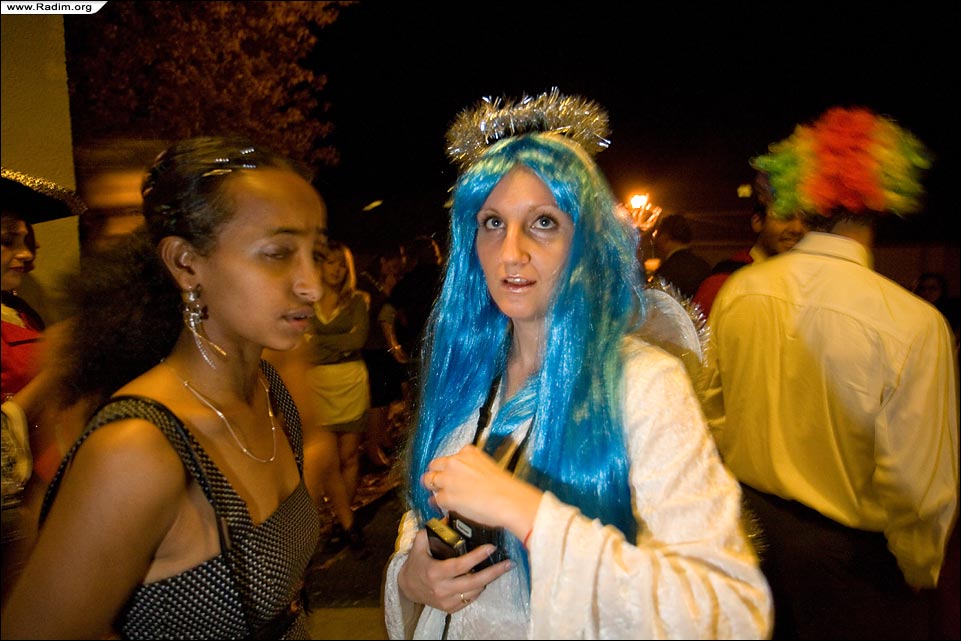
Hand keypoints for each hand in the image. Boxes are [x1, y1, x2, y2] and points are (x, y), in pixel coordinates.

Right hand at [397, 528, 511, 612]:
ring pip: (474, 592)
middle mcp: (441, 589)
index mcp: (435, 572)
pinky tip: (483, 580)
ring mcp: (446, 601)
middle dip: (493, 573)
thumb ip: (432, 530)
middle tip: (508, 563)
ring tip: (499, 569)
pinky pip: (470, 600)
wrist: (407, 587)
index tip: (491, 548)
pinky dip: (478, 590)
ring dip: (487, 580)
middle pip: (473, 582)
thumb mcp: (420, 545)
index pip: (460, 565)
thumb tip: (448, 516)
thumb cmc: (416, 563)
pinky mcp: (449, 609)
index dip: (477, 557)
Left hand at [424, 444, 541, 540]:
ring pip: (429, 481)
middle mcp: (455, 462)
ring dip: (432, 488)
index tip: (449, 474)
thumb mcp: (489, 467)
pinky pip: (436, 499)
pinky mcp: (445, 496)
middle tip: (437, 484)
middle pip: (434, 466)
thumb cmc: (505, 488)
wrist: (508, 500)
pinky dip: (439, 504)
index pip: (449, 457)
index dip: (447, 468)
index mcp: (468, 452)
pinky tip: (445, 508)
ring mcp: (448, 478)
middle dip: (435, 475)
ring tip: (436, 496)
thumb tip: (467, 480)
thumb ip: (473, 469)